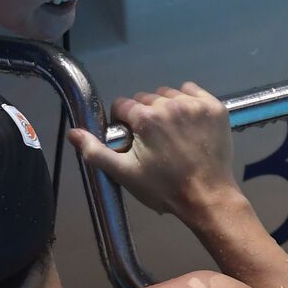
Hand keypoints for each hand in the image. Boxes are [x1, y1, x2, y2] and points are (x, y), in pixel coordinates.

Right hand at [68, 82, 237, 219]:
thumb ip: (96, 151)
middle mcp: (169, 104)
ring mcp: (194, 105)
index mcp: (145, 118)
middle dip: (142, 115)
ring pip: (167, 94)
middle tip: (150, 140)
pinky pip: (192, 90)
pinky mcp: (214, 107)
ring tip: (169, 131)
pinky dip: (187, 100)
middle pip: (144, 99)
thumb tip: (72, 133)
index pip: (122, 105)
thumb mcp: (125, 174)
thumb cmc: (164, 188)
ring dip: (163, 107)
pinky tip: (186, 120)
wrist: (207, 197)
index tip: (130, 139)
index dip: (122, 122)